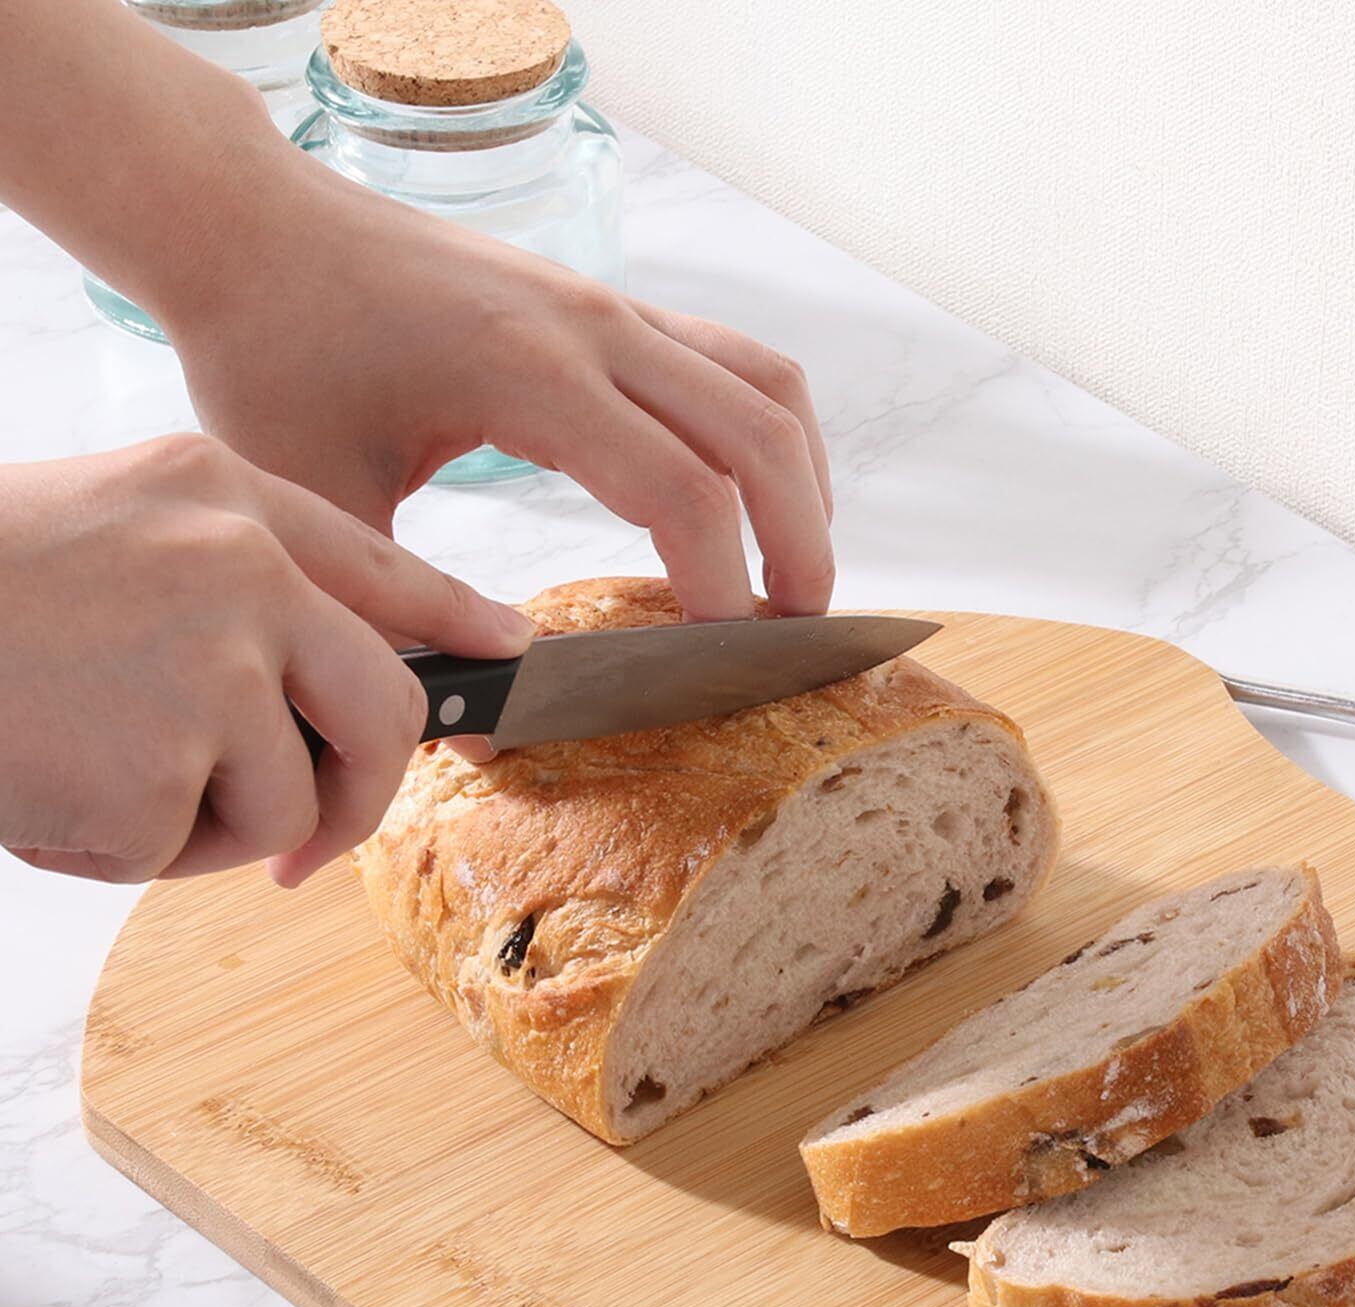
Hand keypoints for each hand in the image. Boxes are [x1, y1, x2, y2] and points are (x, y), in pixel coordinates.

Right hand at [0, 435, 531, 886]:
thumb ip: (243, 577)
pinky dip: (124, 848)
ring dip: (203, 823)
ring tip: (93, 771)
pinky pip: (185, 849)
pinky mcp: (155, 768)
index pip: (388, 572)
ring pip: (286, 804)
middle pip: (384, 714)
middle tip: (308, 841)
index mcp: (226, 496)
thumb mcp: (121, 521)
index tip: (511, 658)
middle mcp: (239, 570)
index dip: (460, 624)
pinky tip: (48, 788)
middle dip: (358, 794)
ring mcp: (205, 669)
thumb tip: (344, 672)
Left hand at [157, 152, 834, 622]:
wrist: (257, 229)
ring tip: (798, 567)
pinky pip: (731, 358)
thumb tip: (479, 736)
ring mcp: (609, 306)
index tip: (722, 659)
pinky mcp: (608, 306)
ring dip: (802, 477)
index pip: (679, 484)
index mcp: (530, 372)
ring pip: (765, 383)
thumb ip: (403, 618)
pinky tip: (754, 491)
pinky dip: (768, 428)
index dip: (722, 579)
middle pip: (758, 430)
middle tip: (796, 631)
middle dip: (799, 539)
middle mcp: (593, 326)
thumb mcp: (321, 501)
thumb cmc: (276, 354)